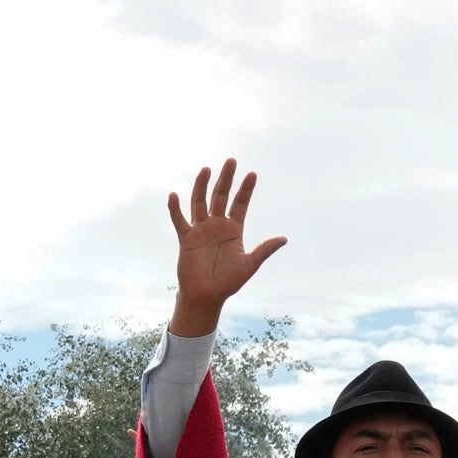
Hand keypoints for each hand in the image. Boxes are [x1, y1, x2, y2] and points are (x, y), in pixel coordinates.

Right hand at [167, 158, 283, 337]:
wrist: (207, 296)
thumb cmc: (228, 281)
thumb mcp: (249, 264)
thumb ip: (264, 250)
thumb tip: (284, 238)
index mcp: (233, 229)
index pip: (240, 204)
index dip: (246, 190)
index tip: (252, 174)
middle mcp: (217, 225)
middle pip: (220, 196)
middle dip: (226, 179)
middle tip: (231, 161)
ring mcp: (201, 230)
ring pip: (200, 202)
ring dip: (202, 186)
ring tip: (206, 169)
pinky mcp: (186, 238)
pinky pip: (180, 220)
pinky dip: (175, 209)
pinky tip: (174, 195)